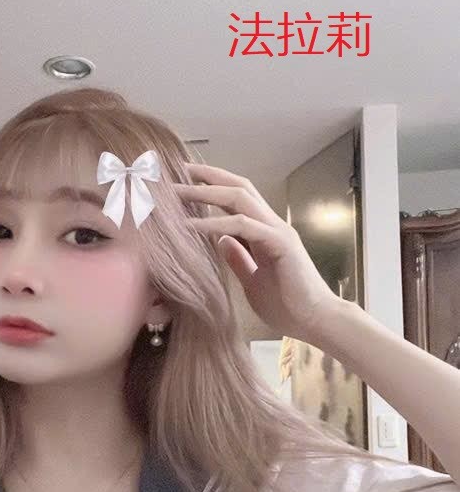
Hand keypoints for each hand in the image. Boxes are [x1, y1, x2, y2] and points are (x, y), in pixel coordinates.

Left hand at [175, 162, 343, 342]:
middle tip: (177, 170)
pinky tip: (192, 225)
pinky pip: (244, 225)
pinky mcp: (281, 243)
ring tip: (178, 192)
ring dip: (207, 192)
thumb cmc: (287, 305)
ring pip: (241, 198)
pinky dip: (216, 222)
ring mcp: (277, 231)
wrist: (315, 321)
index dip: (211, 185)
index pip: (236, 199)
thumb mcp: (252, 281)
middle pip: (238, 187)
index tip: (183, 180)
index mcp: (265, 231)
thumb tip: (220, 240)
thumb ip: (238, 259)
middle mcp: (271, 224)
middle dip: (207, 176)